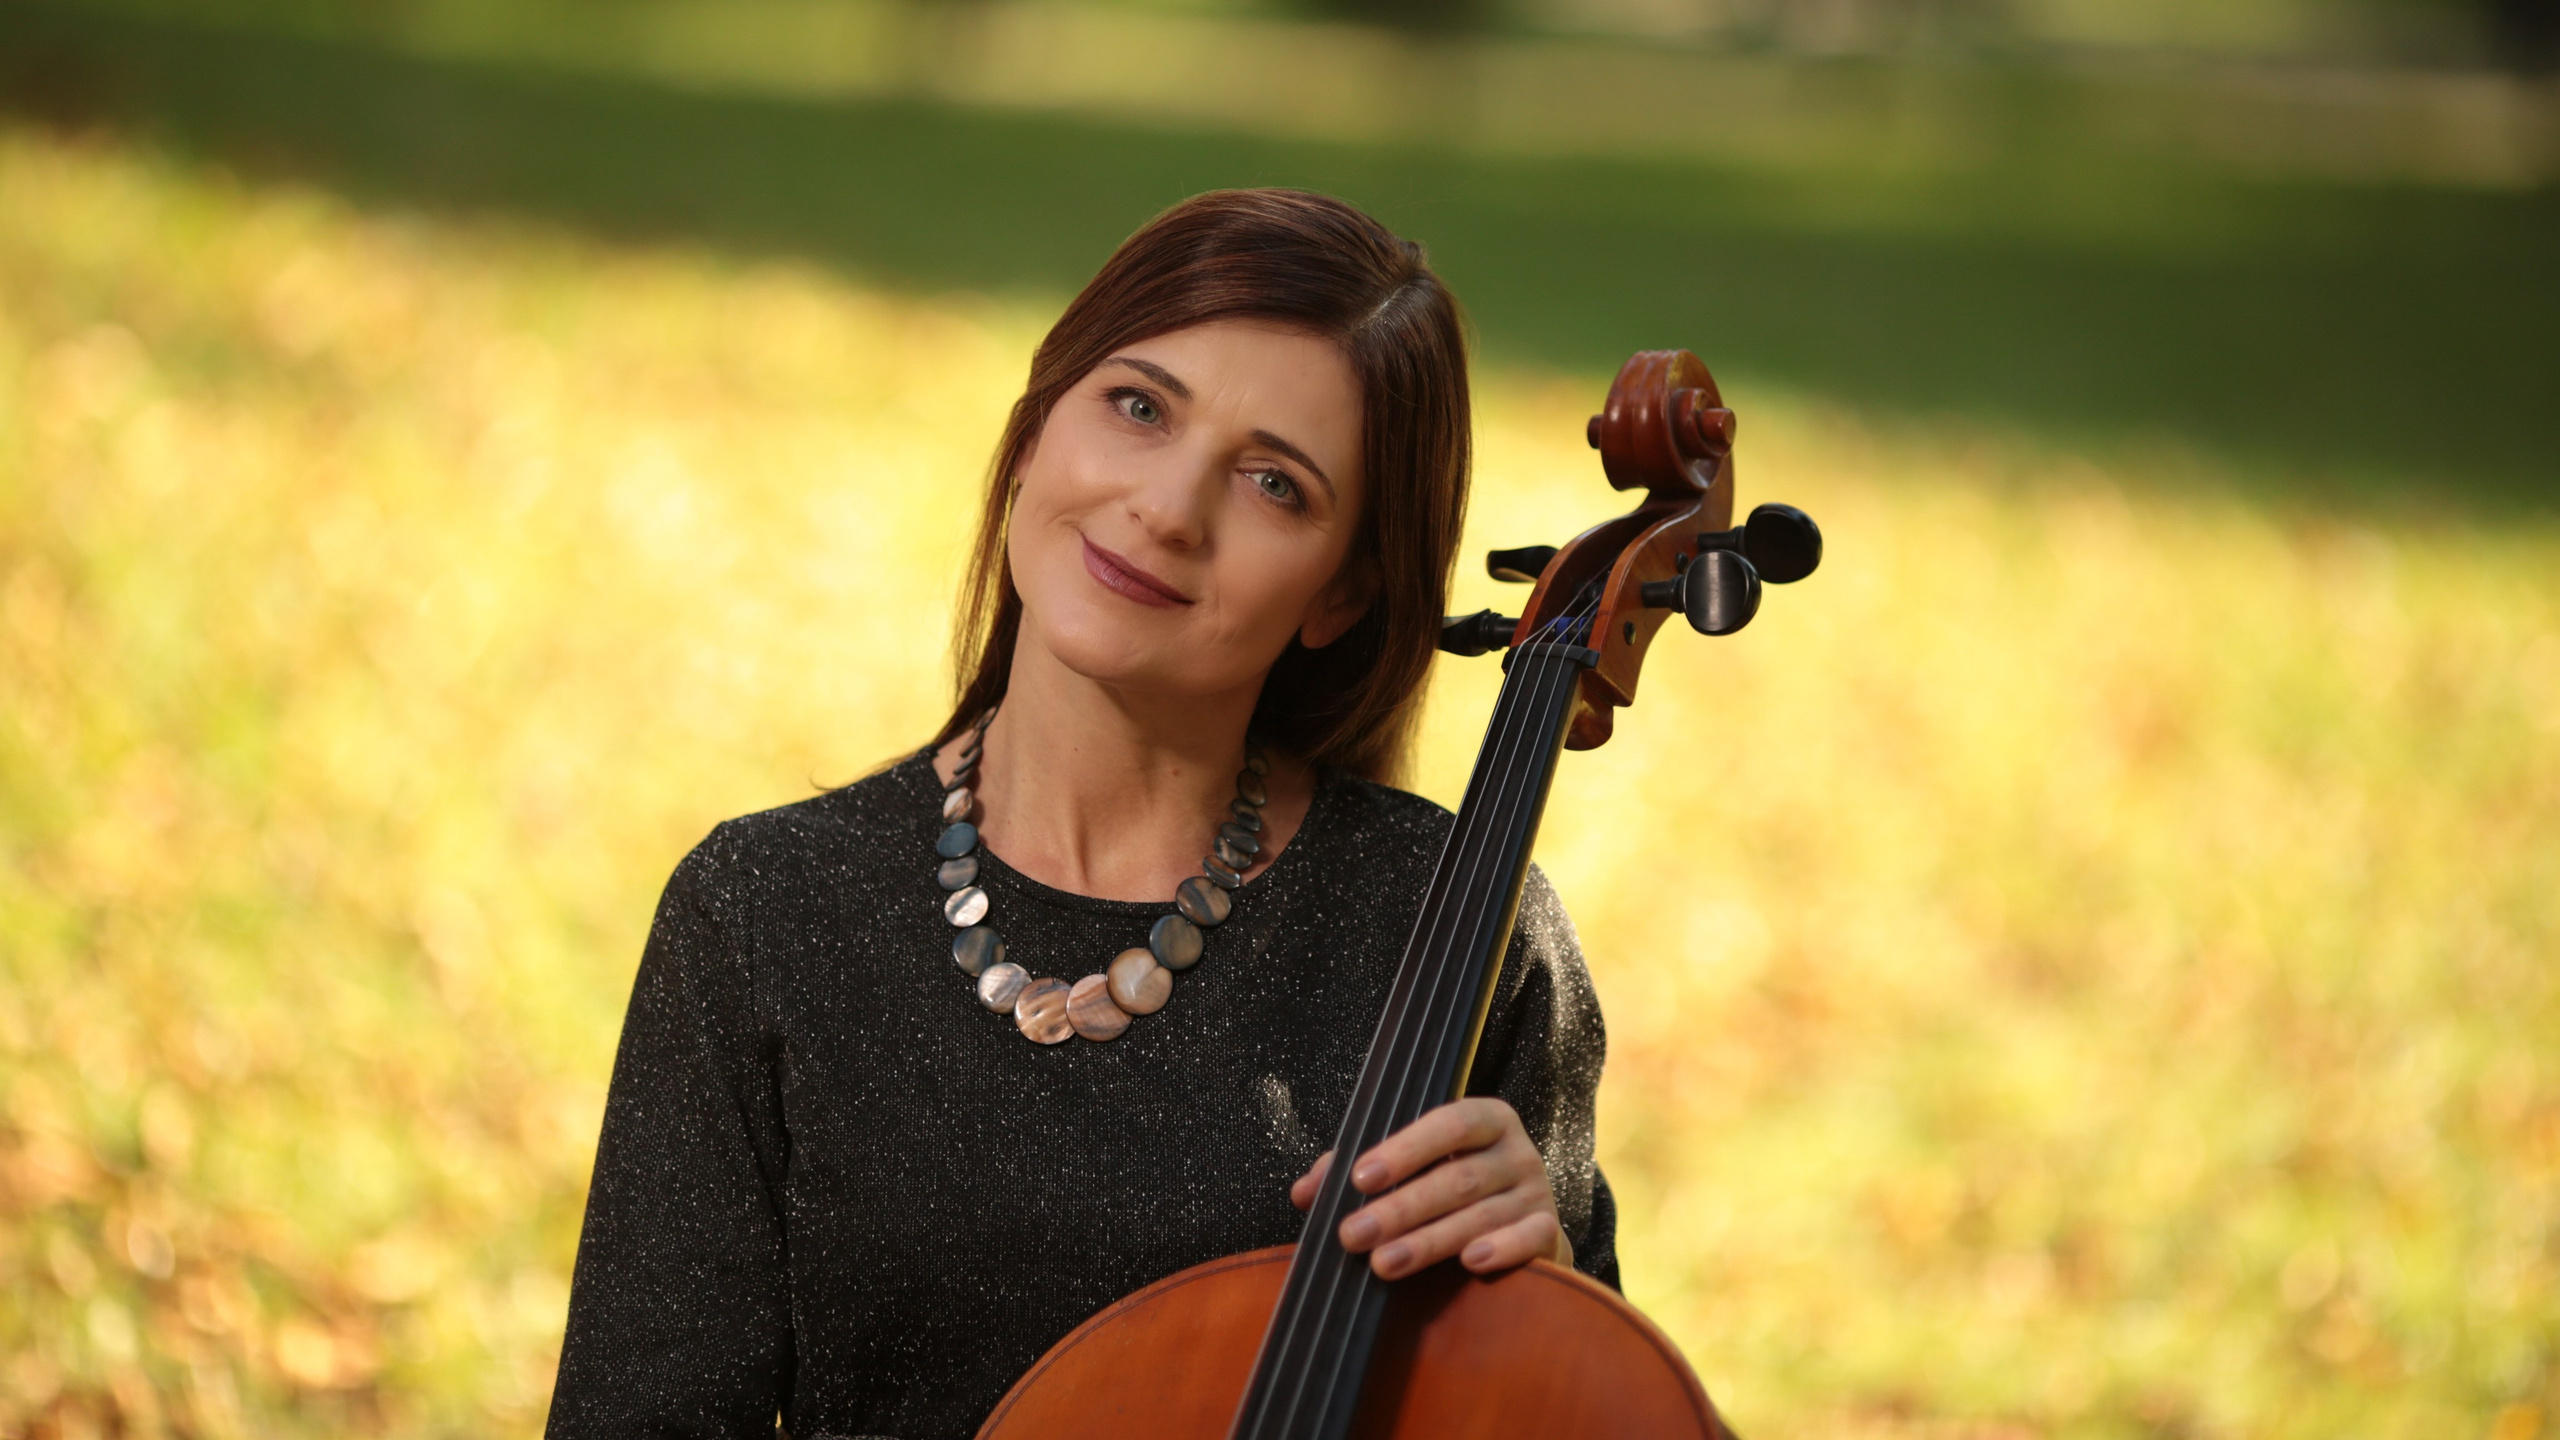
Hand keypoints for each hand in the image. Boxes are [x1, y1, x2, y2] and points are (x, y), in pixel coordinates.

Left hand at [1288, 1097, 1570, 1280]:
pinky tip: (1469, 1261)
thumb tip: (1304, 1192)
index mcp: (1484, 1119)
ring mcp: (1536, 1191)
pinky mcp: (1549, 1231)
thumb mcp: (1413, 1169)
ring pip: (1480, 1214)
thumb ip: (1359, 1172)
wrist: (1523, 1227)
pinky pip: (1530, 1237)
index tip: (1361, 1178)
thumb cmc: (1454, 1189)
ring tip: (1384, 1262)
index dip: (1405, 1149)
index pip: (1448, 1123)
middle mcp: (1516, 1150)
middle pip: (1456, 1178)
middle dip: (1400, 1209)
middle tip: (1353, 1235)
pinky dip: (1501, 1249)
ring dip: (1429, 1240)